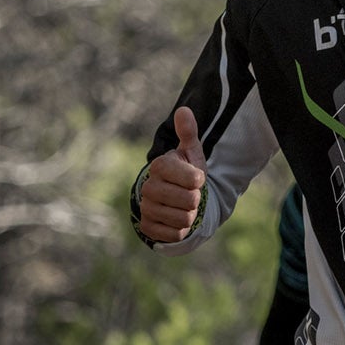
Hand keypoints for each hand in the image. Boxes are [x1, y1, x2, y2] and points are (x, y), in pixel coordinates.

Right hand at [136, 107, 206, 242]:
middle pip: (191, 201)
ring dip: (190, 216)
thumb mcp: (190, 153)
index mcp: (159, 166)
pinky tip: (175, 219)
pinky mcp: (147, 228)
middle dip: (196, 200)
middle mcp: (148, 187)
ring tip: (183, 207)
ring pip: (184, 220)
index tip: (195, 178)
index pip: (193, 180)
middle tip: (189, 194)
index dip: (199, 180)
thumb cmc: (185, 174)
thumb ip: (188, 133)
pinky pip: (175, 234)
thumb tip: (183, 110)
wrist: (173, 198)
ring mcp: (146, 208)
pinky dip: (181, 230)